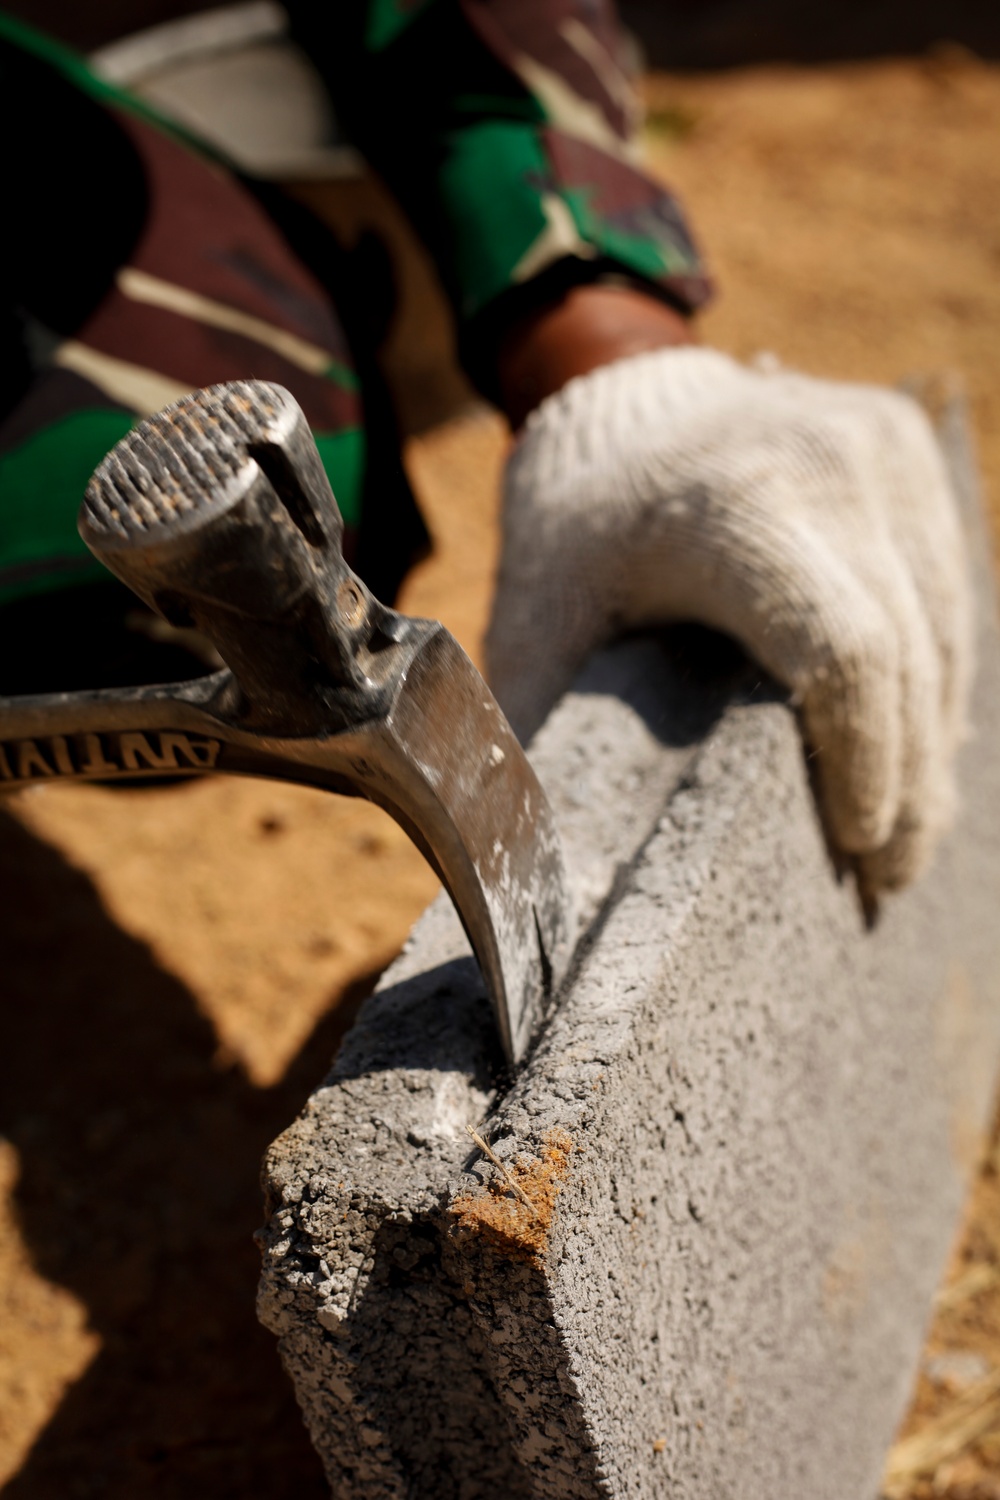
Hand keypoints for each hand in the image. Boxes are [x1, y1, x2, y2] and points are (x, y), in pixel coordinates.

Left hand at [486, 345, 972, 892]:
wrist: (615, 386)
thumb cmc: (571, 531)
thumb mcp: (535, 625)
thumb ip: (536, 743)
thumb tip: (545, 880)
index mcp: (730, 511)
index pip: (844, 657)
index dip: (866, 766)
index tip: (856, 848)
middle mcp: (828, 463)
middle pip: (909, 656)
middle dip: (908, 783)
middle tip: (887, 875)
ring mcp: (881, 444)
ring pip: (945, 626)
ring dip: (931, 737)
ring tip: (908, 830)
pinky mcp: (907, 444)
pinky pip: (948, 583)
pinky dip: (935, 673)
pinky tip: (914, 744)